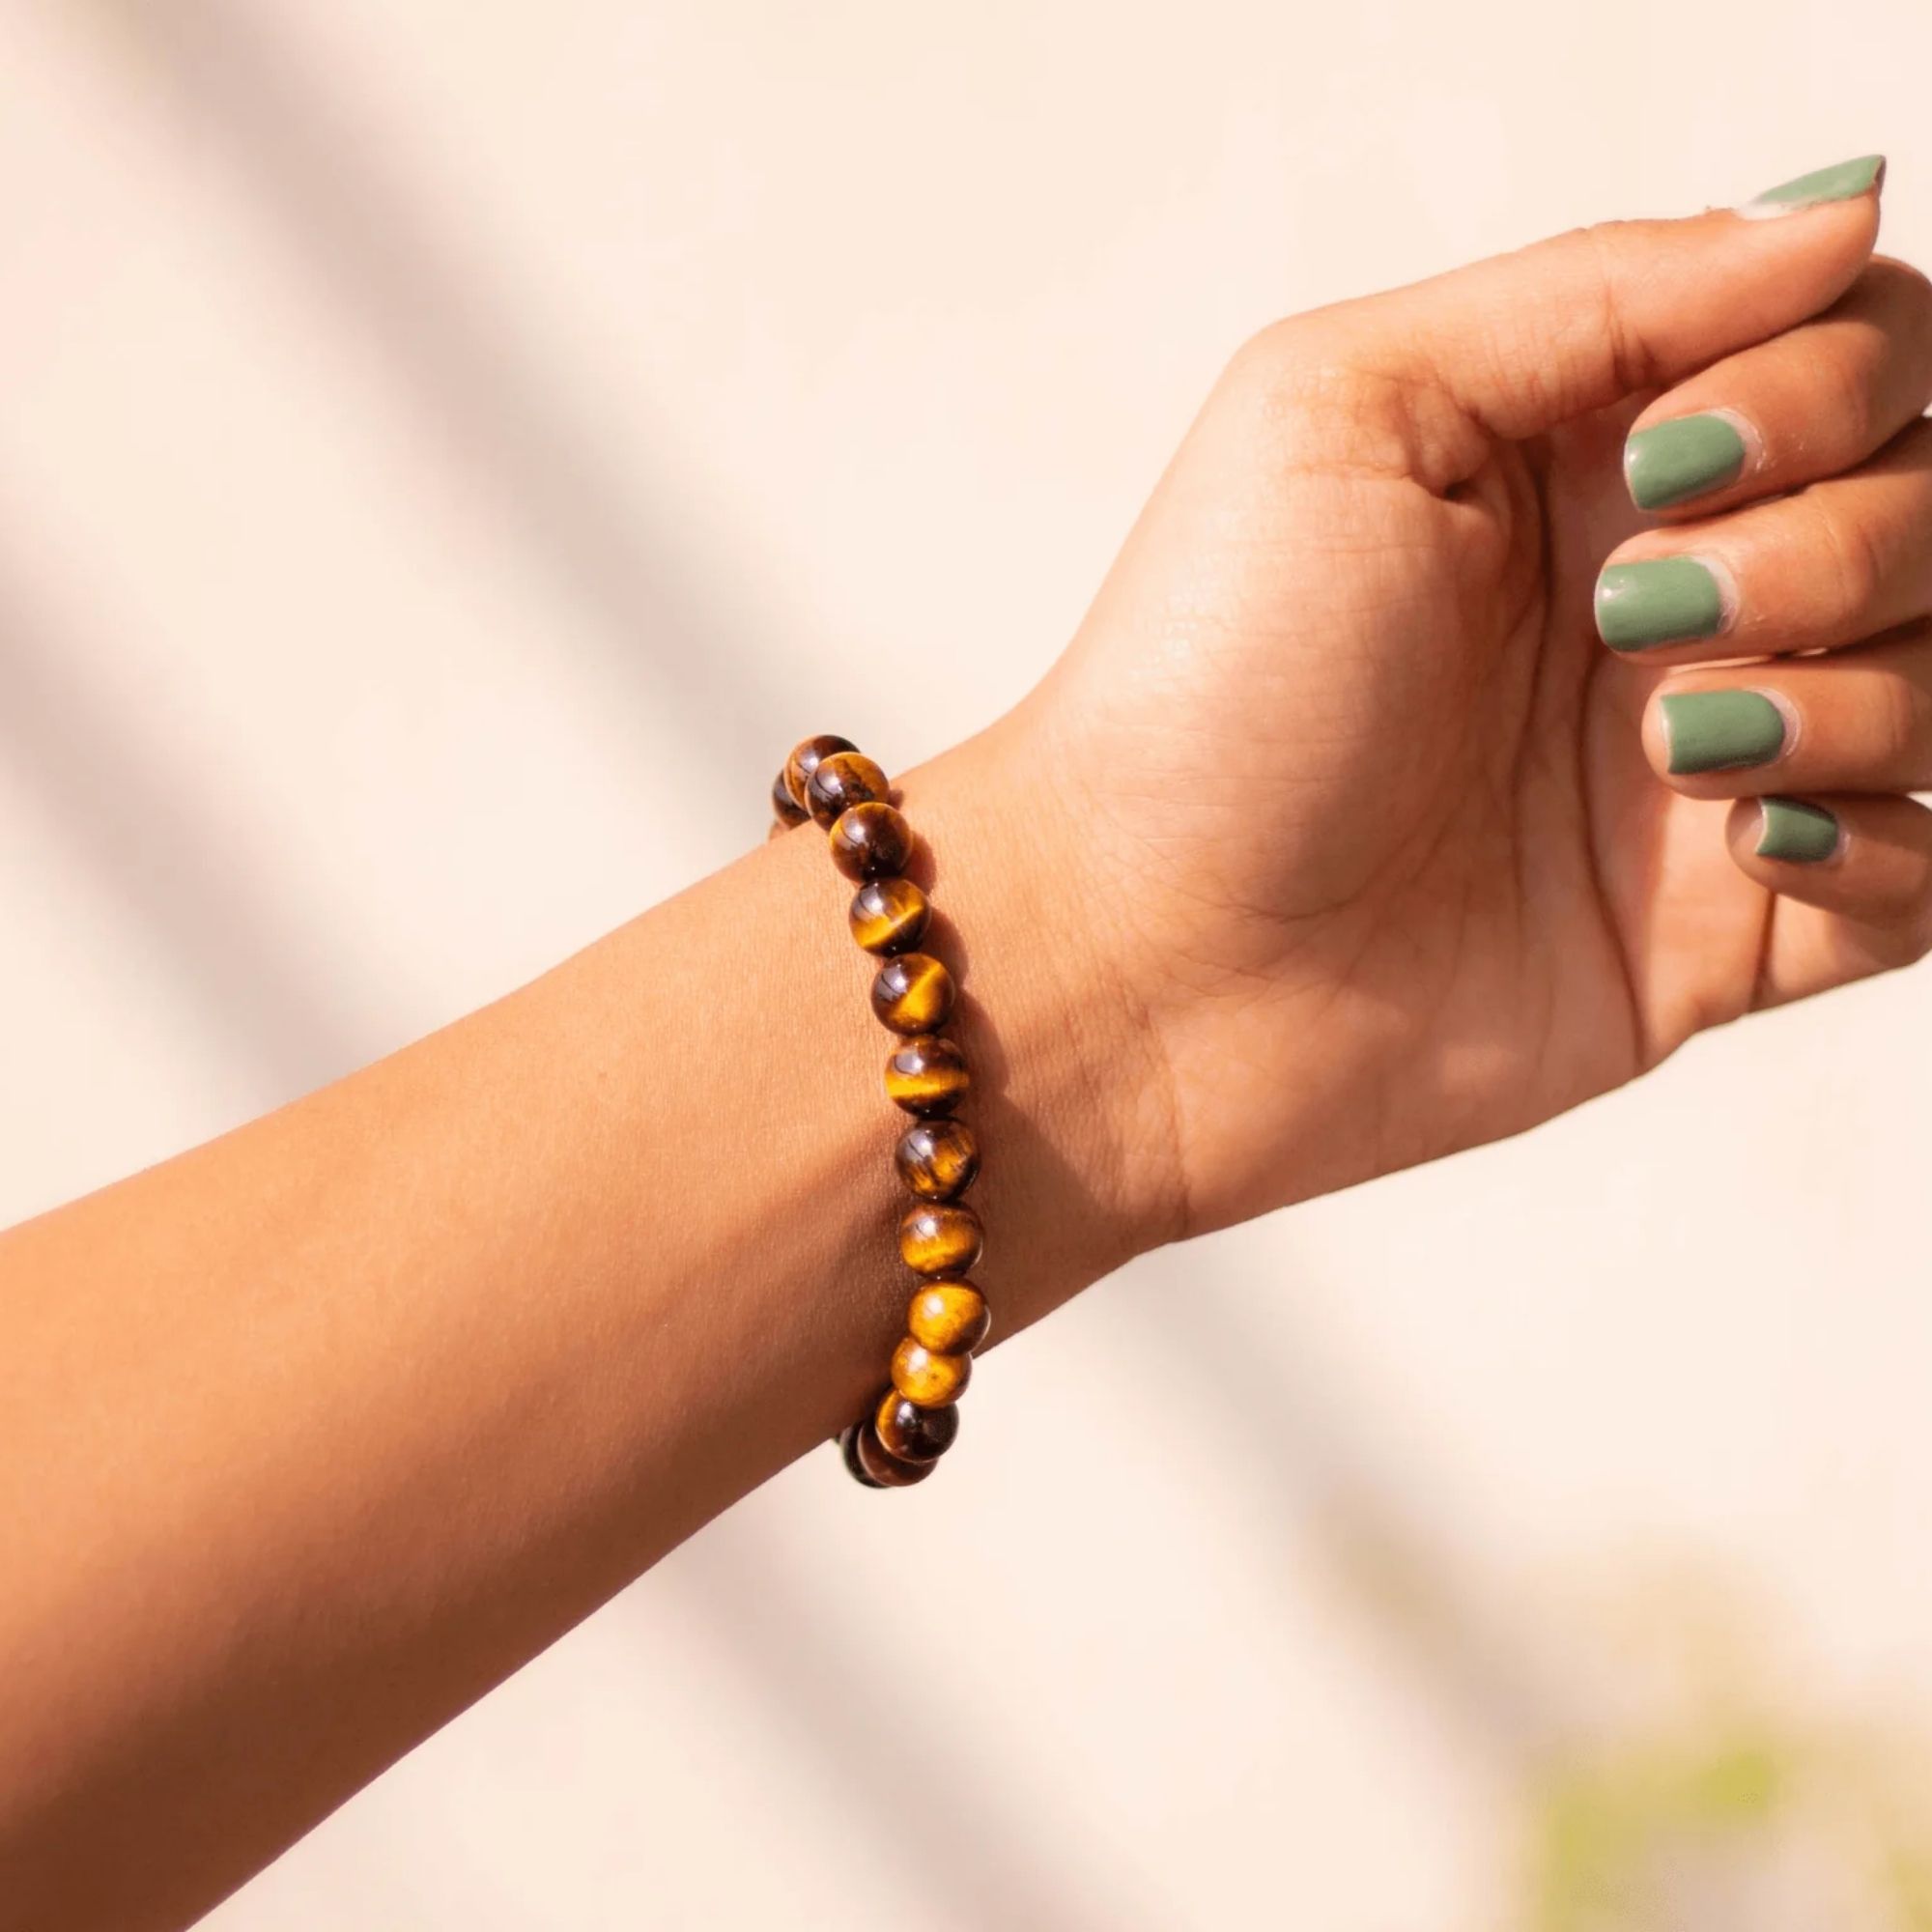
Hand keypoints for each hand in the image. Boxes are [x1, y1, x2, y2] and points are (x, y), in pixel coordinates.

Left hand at [995, 155, 1931, 1238]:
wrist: (1145, 957)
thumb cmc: (1204, 684)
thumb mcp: (1352, 405)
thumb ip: (1600, 292)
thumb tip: (1834, 212)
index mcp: (1585, 455)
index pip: (1854, 351)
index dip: (1828, 384)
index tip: (1674, 462)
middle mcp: (1665, 597)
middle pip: (1929, 502)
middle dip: (1847, 536)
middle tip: (1648, 606)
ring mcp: (1703, 769)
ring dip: (1861, 693)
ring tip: (1670, 750)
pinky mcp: (1719, 934)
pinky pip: (1927, 874)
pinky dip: (1885, 848)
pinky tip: (1743, 844)